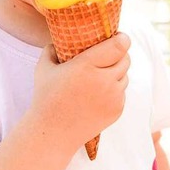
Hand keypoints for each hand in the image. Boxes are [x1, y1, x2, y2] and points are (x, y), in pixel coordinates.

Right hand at [31, 33, 130, 149]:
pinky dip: (115, 89)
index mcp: (86, 66)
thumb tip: (57, 39)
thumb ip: (50, 49)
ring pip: (125, 75)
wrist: (52, 133)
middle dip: (120, 54)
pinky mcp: (117, 110)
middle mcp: (103, 80)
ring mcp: (112, 97)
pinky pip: (122, 92)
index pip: (119, 46)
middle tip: (110, 54)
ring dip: (117, 72)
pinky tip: (99, 92)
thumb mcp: (44, 69)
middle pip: (125, 59)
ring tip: (101, 74)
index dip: (122, 38)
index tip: (118, 36)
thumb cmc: (46, 98)